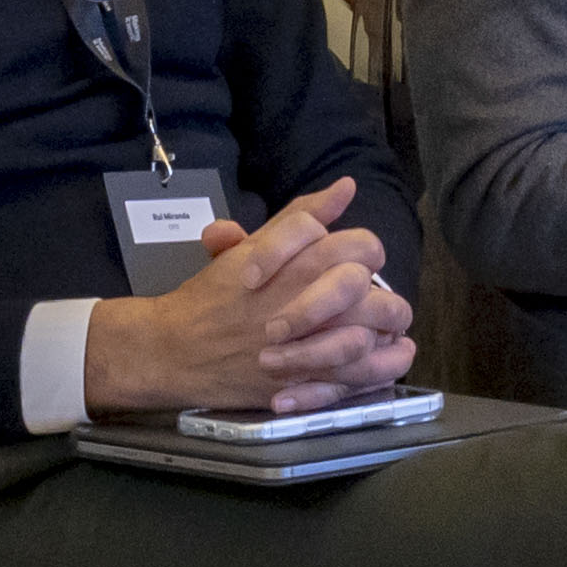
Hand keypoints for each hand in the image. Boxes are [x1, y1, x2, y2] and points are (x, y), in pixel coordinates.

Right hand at [80, 180, 412, 420]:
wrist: (175, 350)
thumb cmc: (211, 298)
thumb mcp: (251, 247)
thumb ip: (301, 217)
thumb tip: (346, 186)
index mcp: (295, 263)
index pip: (359, 243)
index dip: (363, 250)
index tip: (351, 262)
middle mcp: (307, 299)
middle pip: (372, 283)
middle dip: (377, 286)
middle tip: (366, 295)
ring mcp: (311, 343)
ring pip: (378, 324)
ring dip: (387, 322)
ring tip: (379, 323)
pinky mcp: (310, 380)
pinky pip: (370, 370)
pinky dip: (389, 361)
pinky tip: (391, 351)